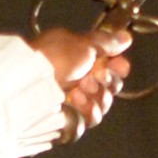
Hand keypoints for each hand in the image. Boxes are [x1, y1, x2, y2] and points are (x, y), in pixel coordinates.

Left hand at [32, 23, 128, 138]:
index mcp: (80, 60)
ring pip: (104, 103)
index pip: (110, 66)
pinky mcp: (72, 121)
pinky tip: (74, 100)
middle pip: (111, 86)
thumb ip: (107, 43)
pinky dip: (88, 108)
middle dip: (107, 79)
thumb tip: (126, 37)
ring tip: (80, 87)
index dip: (118, 67)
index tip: (119, 64)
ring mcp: (74, 102)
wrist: (31, 82)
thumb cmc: (55, 58)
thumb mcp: (83, 44)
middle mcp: (78, 80)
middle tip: (94, 75)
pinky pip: (92, 118)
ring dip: (97, 94)